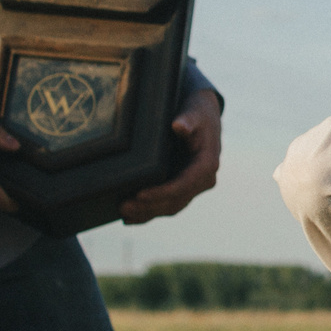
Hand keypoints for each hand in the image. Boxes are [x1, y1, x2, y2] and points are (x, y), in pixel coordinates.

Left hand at [119, 87, 222, 222]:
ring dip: (147, 213)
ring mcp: (193, 186)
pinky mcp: (182, 188)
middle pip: (176, 201)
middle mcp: (203, 180)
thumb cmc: (198, 113)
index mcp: (207, 164)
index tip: (141, 194)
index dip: (162, 192)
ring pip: (170, 207)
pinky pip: (166, 205)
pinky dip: (149, 213)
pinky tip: (130, 219)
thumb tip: (179, 126)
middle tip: (124, 207)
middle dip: (150, 207)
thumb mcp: (195, 112)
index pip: (184, 185)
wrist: (203, 117)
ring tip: (124, 213)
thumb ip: (188, 119)